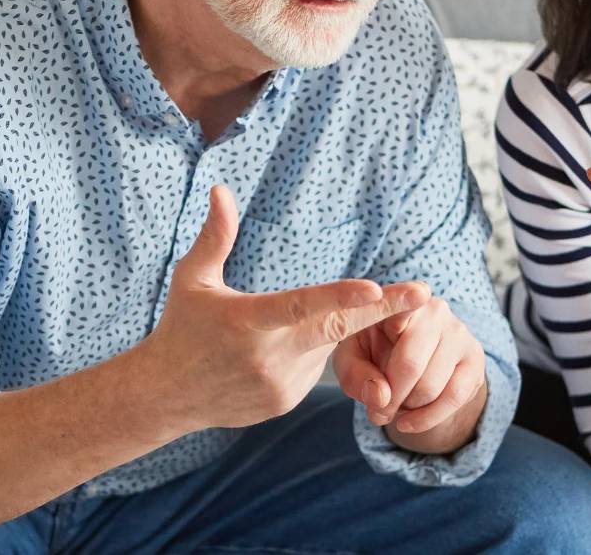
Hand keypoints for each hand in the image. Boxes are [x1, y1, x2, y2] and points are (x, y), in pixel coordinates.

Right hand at [142, 185, 429, 430]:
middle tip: (423, 292)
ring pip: (325, 346)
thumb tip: (221, 189)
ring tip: (271, 330)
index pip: (302, 306)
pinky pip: (314, 368)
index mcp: (247, 321)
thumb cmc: (180, 328)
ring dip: (321, 328)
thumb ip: (215, 236)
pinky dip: (307, 351)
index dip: (340, 298)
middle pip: (337, 330)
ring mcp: (281, 384)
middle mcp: (269, 356)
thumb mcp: (191, 279)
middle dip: (384, 311)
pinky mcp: (286, 401)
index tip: (375, 288)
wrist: (166, 395)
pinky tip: (271, 352)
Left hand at [333, 292, 486, 446]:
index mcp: (399, 300)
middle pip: (411, 364)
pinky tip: (409, 423)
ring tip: (394, 408)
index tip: (393, 328)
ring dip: (408, 408)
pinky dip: (428, 418)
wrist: (409, 361)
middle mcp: (434, 310)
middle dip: (390, 397)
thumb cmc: (372, 353)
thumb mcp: (352, 360)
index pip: (401, 306)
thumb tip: (381, 397)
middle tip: (377, 412)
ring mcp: (459, 332)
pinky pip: (455, 397)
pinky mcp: (475, 357)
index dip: (397, 318)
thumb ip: (355, 375)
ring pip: (432, 386)